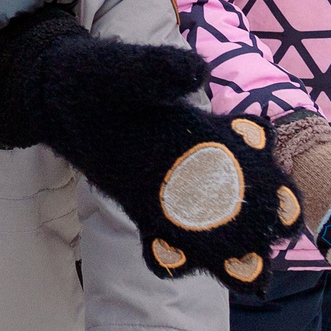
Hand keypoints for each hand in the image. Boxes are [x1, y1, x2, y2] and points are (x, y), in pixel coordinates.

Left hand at [0, 8, 292, 291]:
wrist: (55, 94)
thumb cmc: (96, 75)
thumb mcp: (124, 69)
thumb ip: (157, 70)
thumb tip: (197, 71)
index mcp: (207, 132)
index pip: (259, 163)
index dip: (275, 185)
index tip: (275, 196)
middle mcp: (198, 166)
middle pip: (247, 206)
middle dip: (259, 228)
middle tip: (251, 237)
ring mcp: (171, 192)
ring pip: (214, 233)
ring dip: (225, 253)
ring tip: (223, 261)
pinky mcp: (140, 208)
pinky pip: (166, 244)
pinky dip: (172, 258)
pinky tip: (163, 254)